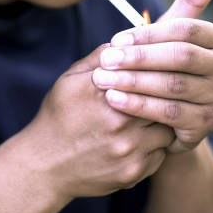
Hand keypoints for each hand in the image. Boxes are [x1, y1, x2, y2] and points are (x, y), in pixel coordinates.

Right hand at [19, 44, 174, 198]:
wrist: (44, 166)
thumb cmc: (58, 118)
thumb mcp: (69, 81)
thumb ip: (99, 59)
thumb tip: (127, 41)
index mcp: (104, 91)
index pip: (150, 73)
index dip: (160, 70)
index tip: (162, 70)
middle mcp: (119, 120)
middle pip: (165, 100)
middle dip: (166, 97)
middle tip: (167, 93)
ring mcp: (128, 149)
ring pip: (168, 129)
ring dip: (164, 123)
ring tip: (153, 118)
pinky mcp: (133, 172)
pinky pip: (161, 154)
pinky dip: (156, 147)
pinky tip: (143, 141)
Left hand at [92, 0, 212, 152]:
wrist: (162, 116)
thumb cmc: (161, 67)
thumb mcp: (169, 36)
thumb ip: (189, 1)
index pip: (184, 30)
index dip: (148, 35)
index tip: (115, 39)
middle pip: (180, 57)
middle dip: (138, 58)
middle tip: (104, 60)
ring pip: (173, 85)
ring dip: (134, 81)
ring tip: (102, 80)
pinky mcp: (206, 125)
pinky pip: (169, 114)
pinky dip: (139, 106)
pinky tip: (114, 100)